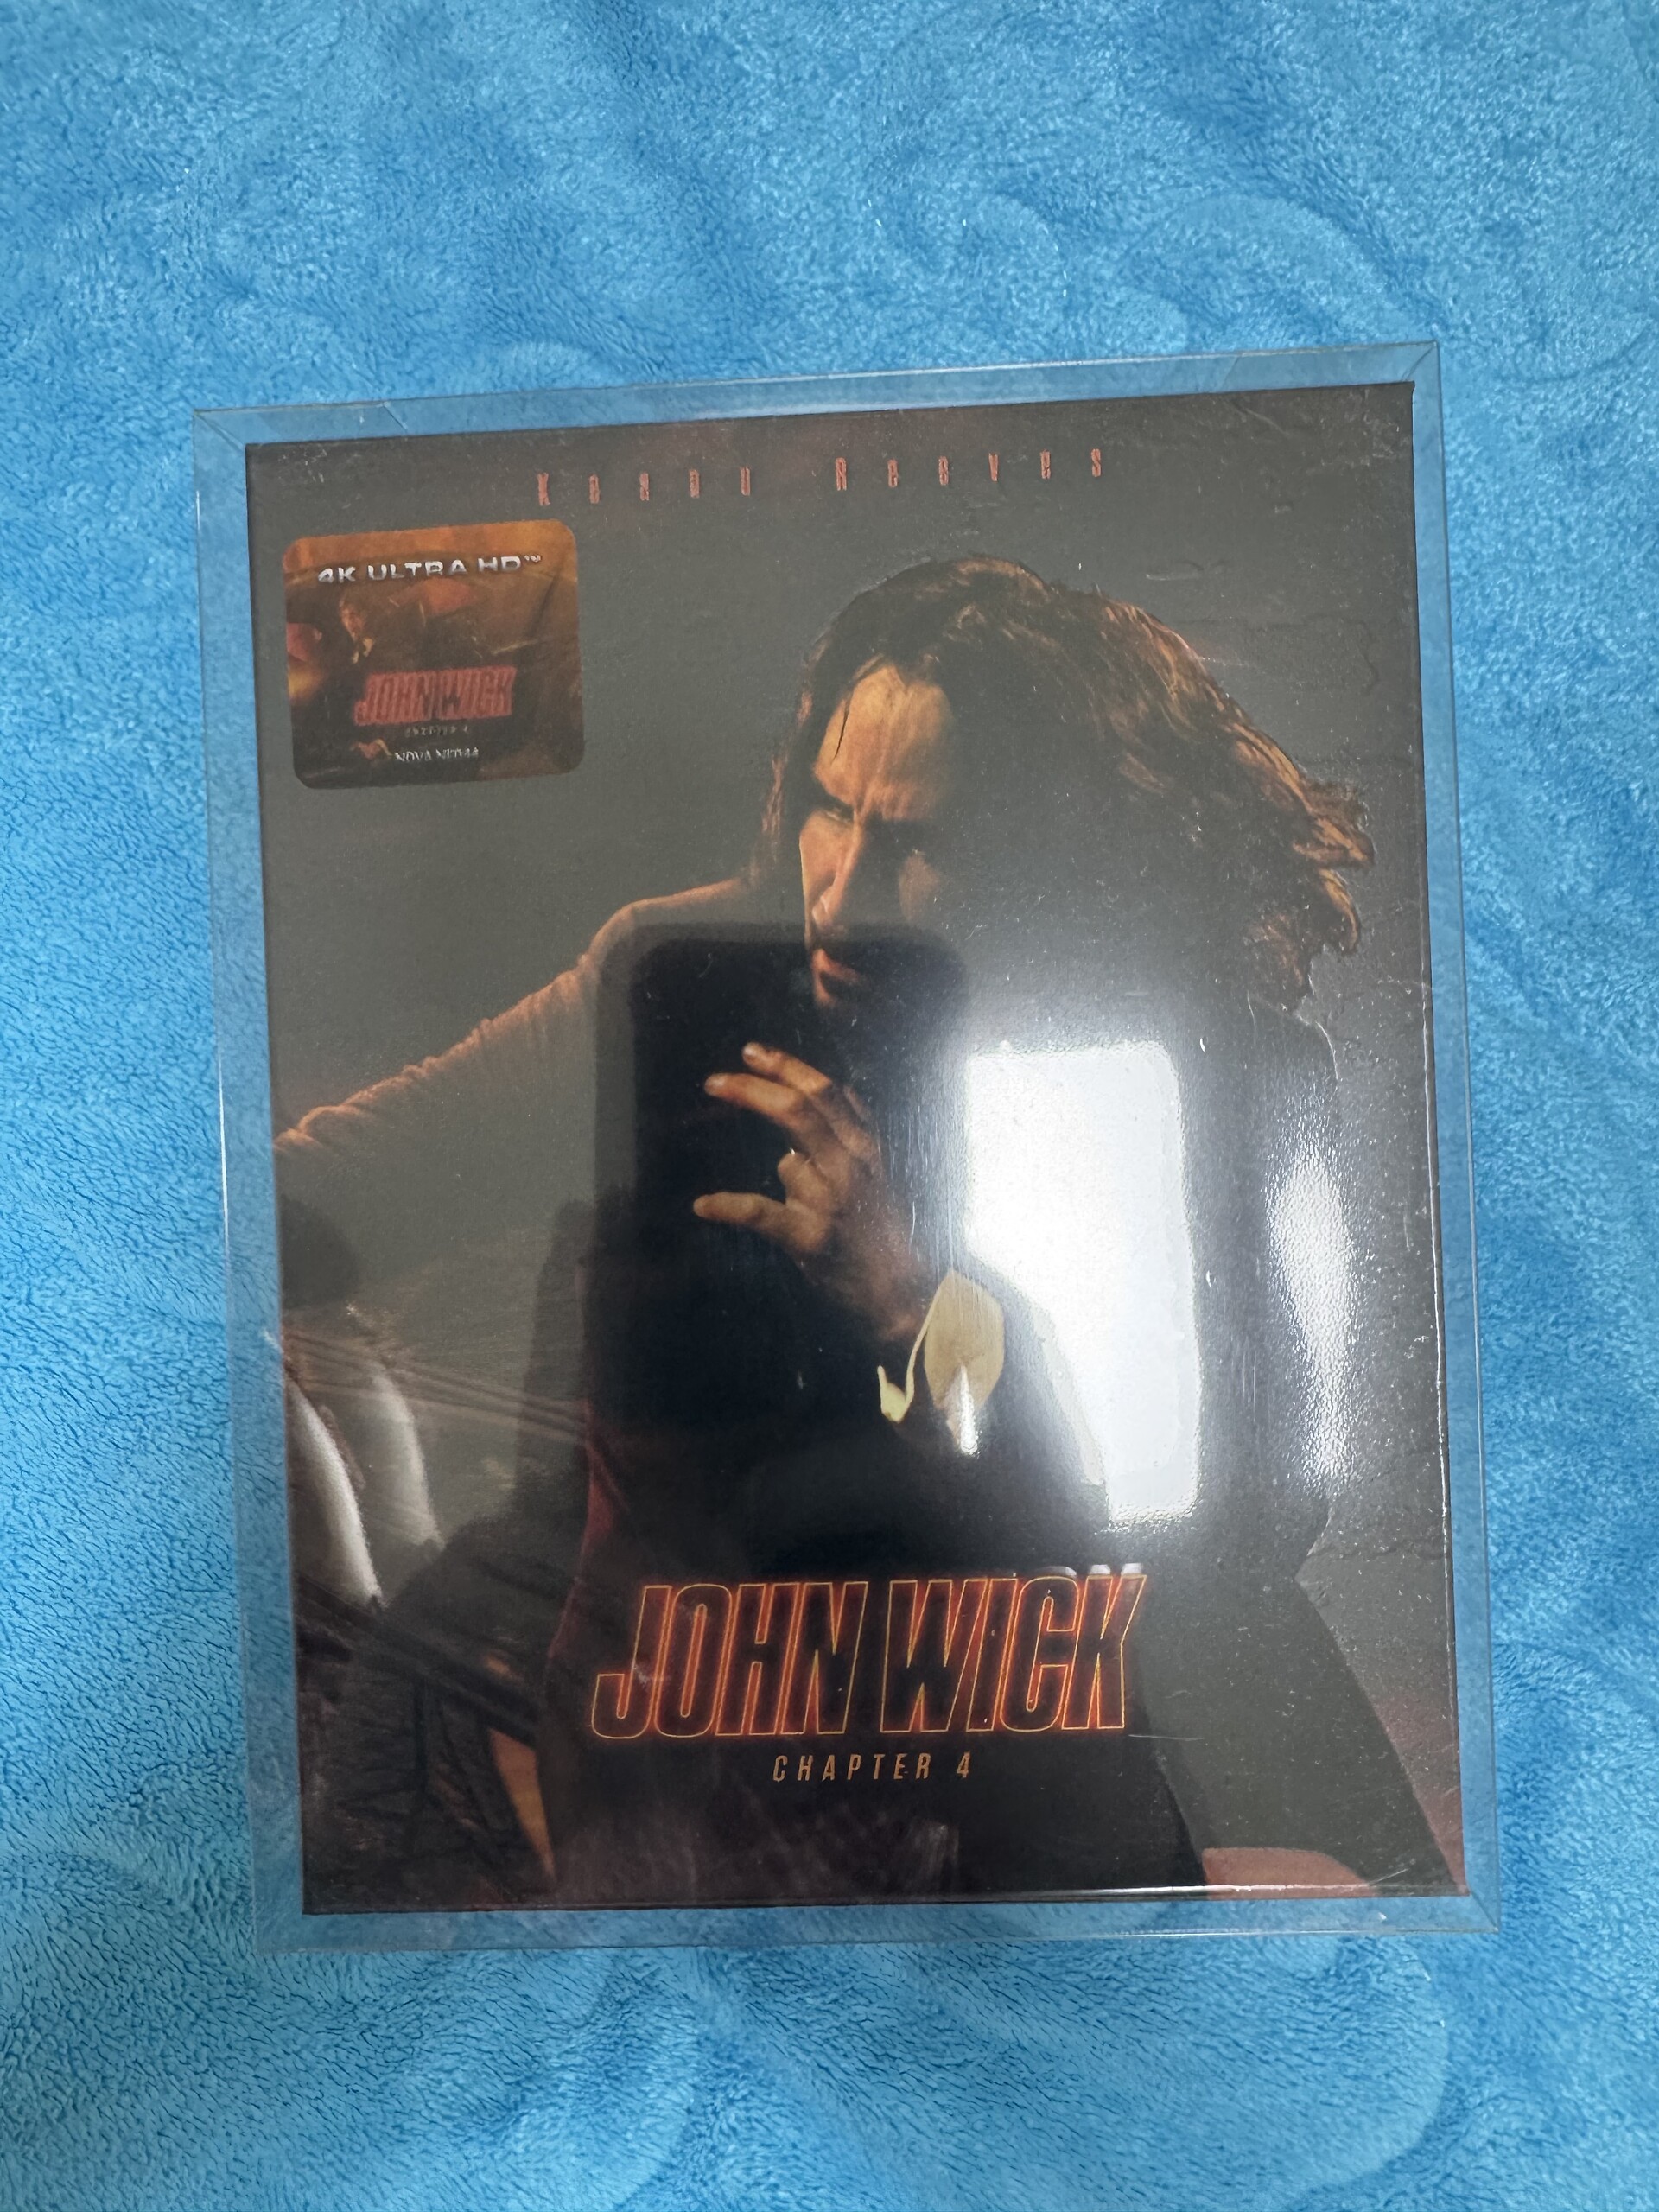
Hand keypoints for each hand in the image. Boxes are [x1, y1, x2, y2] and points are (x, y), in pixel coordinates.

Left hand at [693, 1043, 934, 1352]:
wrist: (906, 1292)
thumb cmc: (886, 1230)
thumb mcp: (880, 1169)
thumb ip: (853, 1131)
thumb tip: (826, 1094)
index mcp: (867, 1146)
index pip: (826, 1091)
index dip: (787, 1066)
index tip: (752, 1052)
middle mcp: (852, 1165)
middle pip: (799, 1109)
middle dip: (753, 1089)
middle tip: (716, 1081)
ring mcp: (833, 1200)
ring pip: (787, 1164)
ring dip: (784, 1182)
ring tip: (808, 1209)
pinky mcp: (812, 1237)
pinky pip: (760, 1213)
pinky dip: (729, 1207)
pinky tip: (704, 1205)